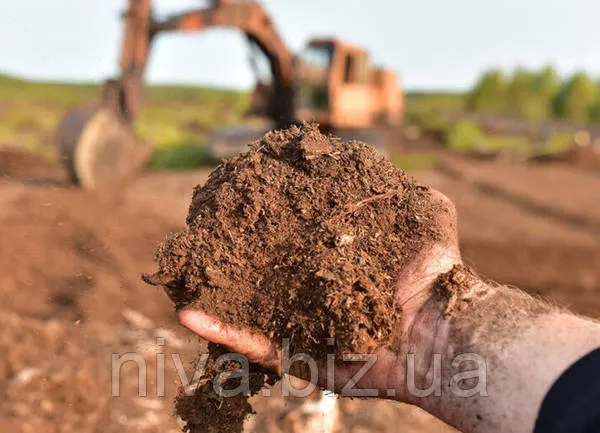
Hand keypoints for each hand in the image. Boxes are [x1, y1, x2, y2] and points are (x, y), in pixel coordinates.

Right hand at [177, 189, 461, 401]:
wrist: (443, 332)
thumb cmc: (437, 274)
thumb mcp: (427, 217)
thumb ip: (413, 192)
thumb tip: (393, 172)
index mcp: (335, 262)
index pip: (293, 237)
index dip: (270, 218)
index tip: (245, 194)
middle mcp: (313, 290)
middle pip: (263, 270)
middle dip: (233, 253)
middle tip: (203, 231)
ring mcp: (301, 322)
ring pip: (247, 305)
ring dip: (214, 289)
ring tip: (179, 270)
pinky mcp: (297, 354)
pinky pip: (251, 343)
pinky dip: (219, 331)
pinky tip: (186, 313)